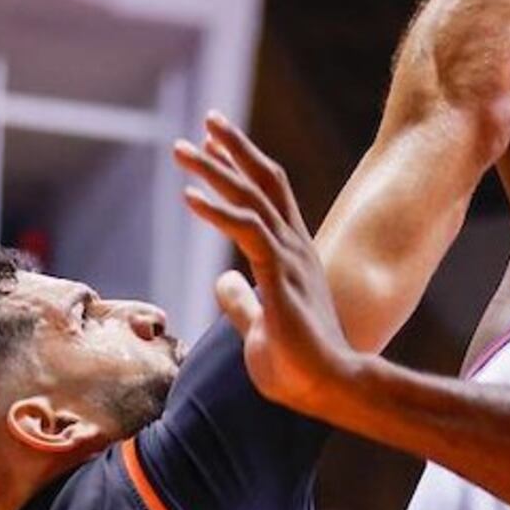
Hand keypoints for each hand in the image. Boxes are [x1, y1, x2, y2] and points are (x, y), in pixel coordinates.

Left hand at [173, 114, 363, 419]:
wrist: (327, 389)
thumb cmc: (297, 366)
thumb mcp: (257, 327)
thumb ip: (240, 301)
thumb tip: (221, 279)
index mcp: (293, 255)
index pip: (269, 197)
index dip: (243, 166)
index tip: (216, 142)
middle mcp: (295, 247)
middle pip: (265, 182)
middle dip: (234, 148)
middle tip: (207, 120)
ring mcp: (290, 258)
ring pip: (252, 198)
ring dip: (214, 170)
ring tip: (182, 150)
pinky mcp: (280, 275)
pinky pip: (247, 231)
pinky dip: (217, 210)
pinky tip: (190, 195)